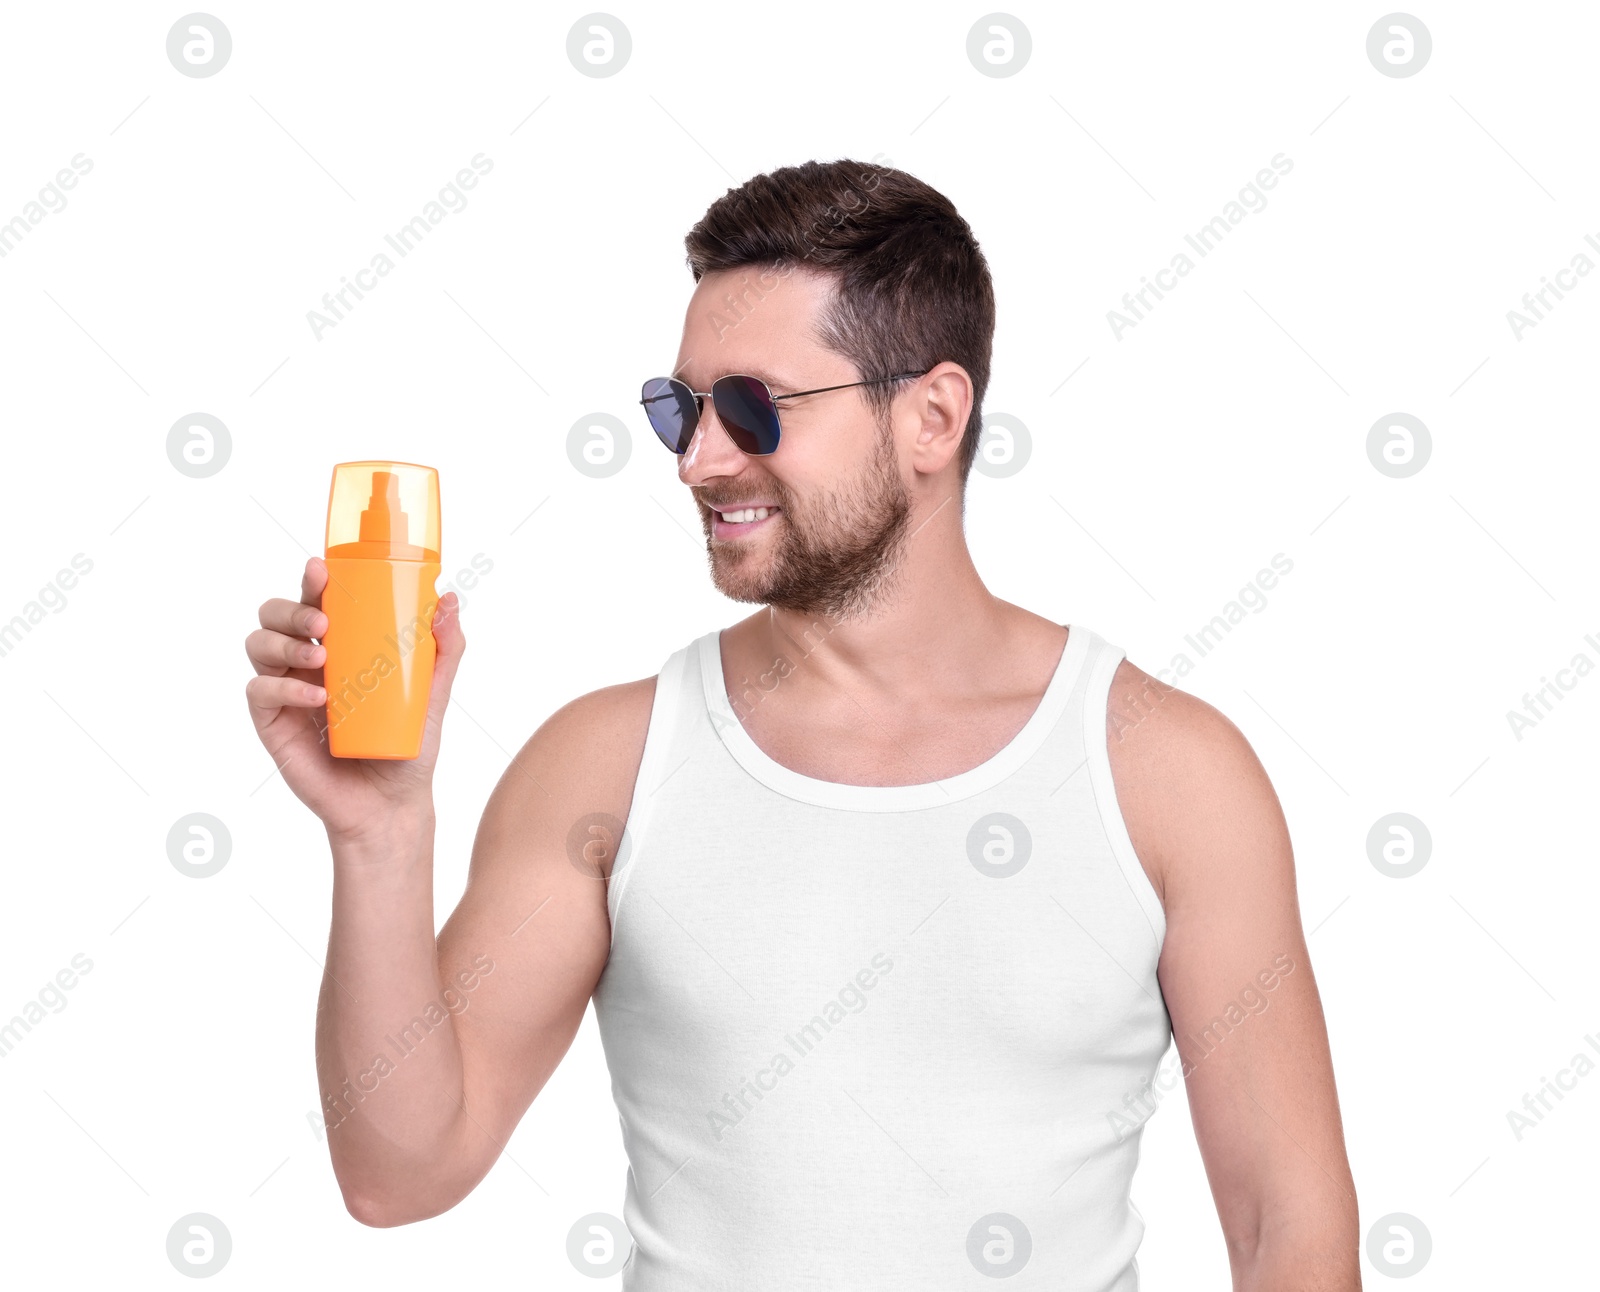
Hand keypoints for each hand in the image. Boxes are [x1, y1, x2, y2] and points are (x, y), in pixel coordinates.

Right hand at [244, 557, 464, 842]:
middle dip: (292, 608)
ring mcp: (287, 692)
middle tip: (321, 622)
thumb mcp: (433, 694)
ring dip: (283, 642)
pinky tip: (316, 698)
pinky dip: (283, 690)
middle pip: (275, 615)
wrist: (392, 804)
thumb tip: (450, 600)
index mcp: (340, 647)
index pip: (316, 601)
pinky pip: (260, 693)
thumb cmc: (409, 747)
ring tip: (319, 656)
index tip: (321, 568)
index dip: (311, 580)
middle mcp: (306, 663)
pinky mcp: (273, 724)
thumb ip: (444, 649)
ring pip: (258, 645)